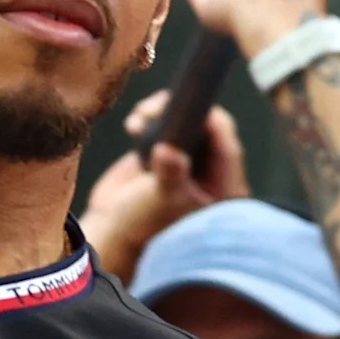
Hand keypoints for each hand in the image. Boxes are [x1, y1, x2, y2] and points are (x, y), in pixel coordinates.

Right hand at [82, 94, 248, 281]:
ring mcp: (185, 161)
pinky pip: (160, 126)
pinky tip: (134, 126)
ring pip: (183, 123)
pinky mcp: (162, 153)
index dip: (214, 124)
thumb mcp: (162, 201)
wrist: (112, 232)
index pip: (227, 149)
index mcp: (222, 190)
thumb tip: (168, 150)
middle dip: (184, 113)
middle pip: (207, 129)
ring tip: (142, 117)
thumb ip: (170, 174)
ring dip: (161, 112)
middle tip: (161, 107)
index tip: (195, 106)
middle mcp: (208, 173)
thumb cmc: (145, 227)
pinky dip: (147, 119)